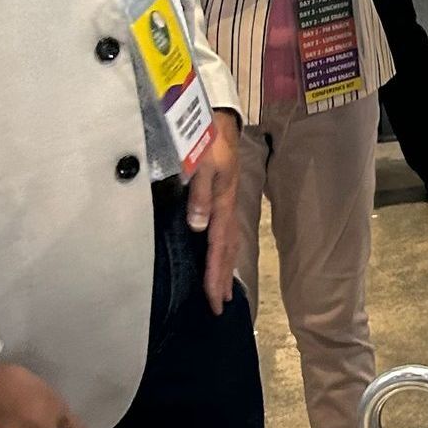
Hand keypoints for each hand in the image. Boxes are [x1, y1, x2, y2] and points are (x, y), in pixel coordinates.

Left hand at [185, 109, 242, 315]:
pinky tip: (222, 258)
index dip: (215, 274)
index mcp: (223, 203)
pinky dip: (225, 253)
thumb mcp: (202, 164)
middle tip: (220, 306)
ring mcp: (228, 205)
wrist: (221, 120)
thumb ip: (200, 195)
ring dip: (226, 270)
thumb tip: (198, 227)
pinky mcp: (224, 200)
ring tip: (225, 291)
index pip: (218, 247)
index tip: (213, 298)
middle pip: (227, 252)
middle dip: (223, 280)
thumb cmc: (209, 141)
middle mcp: (228, 209)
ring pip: (229, 245)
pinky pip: (227, 235)